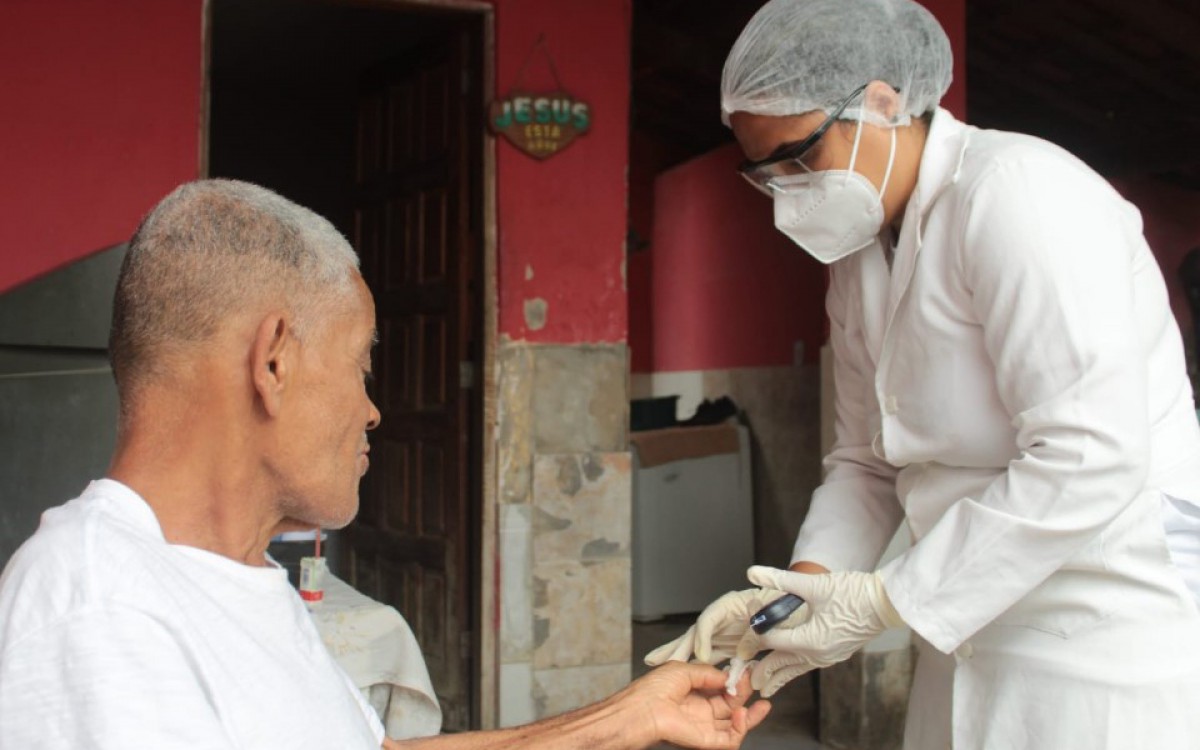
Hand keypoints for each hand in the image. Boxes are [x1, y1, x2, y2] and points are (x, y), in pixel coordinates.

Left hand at [624, 662, 771, 749]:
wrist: (641, 710)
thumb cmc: (653, 689)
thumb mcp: (684, 670)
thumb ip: (708, 673)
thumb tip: (727, 675)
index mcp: (693, 692)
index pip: (721, 688)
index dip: (734, 680)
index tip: (746, 670)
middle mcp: (700, 710)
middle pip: (731, 706)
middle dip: (745, 694)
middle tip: (754, 683)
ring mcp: (704, 726)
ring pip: (734, 725)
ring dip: (750, 716)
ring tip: (760, 705)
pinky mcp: (705, 741)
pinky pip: (729, 740)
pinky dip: (740, 729)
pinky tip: (742, 715)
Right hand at [643, 587, 808, 665]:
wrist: (799, 608)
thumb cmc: (789, 605)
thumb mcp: (778, 612)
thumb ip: (763, 624)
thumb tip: (750, 640)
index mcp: (733, 603)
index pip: (709, 618)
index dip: (703, 637)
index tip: (700, 656)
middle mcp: (723, 617)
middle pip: (695, 632)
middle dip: (674, 647)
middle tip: (653, 660)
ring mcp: (724, 631)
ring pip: (697, 645)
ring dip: (678, 656)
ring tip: (655, 663)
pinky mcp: (729, 643)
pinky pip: (711, 656)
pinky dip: (697, 665)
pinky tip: (682, 674)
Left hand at [744, 567, 903, 696]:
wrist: (887, 603)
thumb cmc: (854, 592)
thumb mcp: (814, 584)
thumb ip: (780, 579)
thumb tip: (752, 572)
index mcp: (810, 640)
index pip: (773, 640)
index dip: (757, 631)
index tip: (747, 624)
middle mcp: (818, 654)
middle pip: (783, 663)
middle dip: (764, 672)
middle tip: (748, 680)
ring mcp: (829, 656)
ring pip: (797, 669)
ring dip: (780, 676)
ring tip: (766, 688)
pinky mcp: (837, 653)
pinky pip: (810, 665)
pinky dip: (796, 669)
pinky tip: (793, 668)